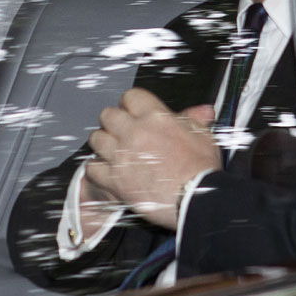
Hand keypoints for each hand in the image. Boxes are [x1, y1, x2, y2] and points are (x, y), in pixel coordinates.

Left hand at [85, 88, 220, 228]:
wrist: (196, 199)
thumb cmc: (201, 170)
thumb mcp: (203, 137)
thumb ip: (194, 120)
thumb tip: (202, 111)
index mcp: (154, 117)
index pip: (131, 96)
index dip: (131, 104)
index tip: (134, 113)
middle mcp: (133, 132)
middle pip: (107, 114)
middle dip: (114, 121)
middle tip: (122, 132)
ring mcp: (121, 155)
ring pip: (96, 139)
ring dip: (103, 144)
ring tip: (113, 151)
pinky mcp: (114, 179)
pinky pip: (92, 168)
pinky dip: (97, 170)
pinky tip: (107, 171)